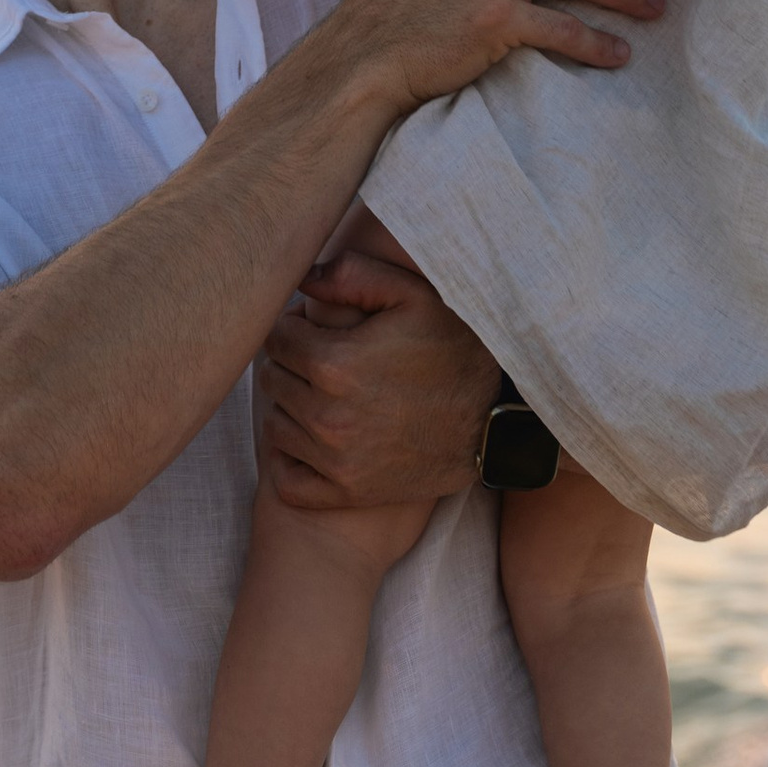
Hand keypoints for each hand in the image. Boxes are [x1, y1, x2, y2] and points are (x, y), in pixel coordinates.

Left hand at [262, 249, 495, 508]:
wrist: (495, 420)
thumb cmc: (454, 350)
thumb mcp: (415, 296)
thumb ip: (353, 274)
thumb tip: (302, 278)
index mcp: (335, 363)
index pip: (276, 338)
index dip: (293, 328)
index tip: (315, 330)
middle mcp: (327, 415)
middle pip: (273, 380)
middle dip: (291, 365)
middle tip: (322, 362)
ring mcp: (335, 459)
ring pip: (276, 426)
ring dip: (292, 408)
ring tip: (325, 396)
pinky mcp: (346, 491)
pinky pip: (287, 479)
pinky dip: (293, 461)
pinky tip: (315, 442)